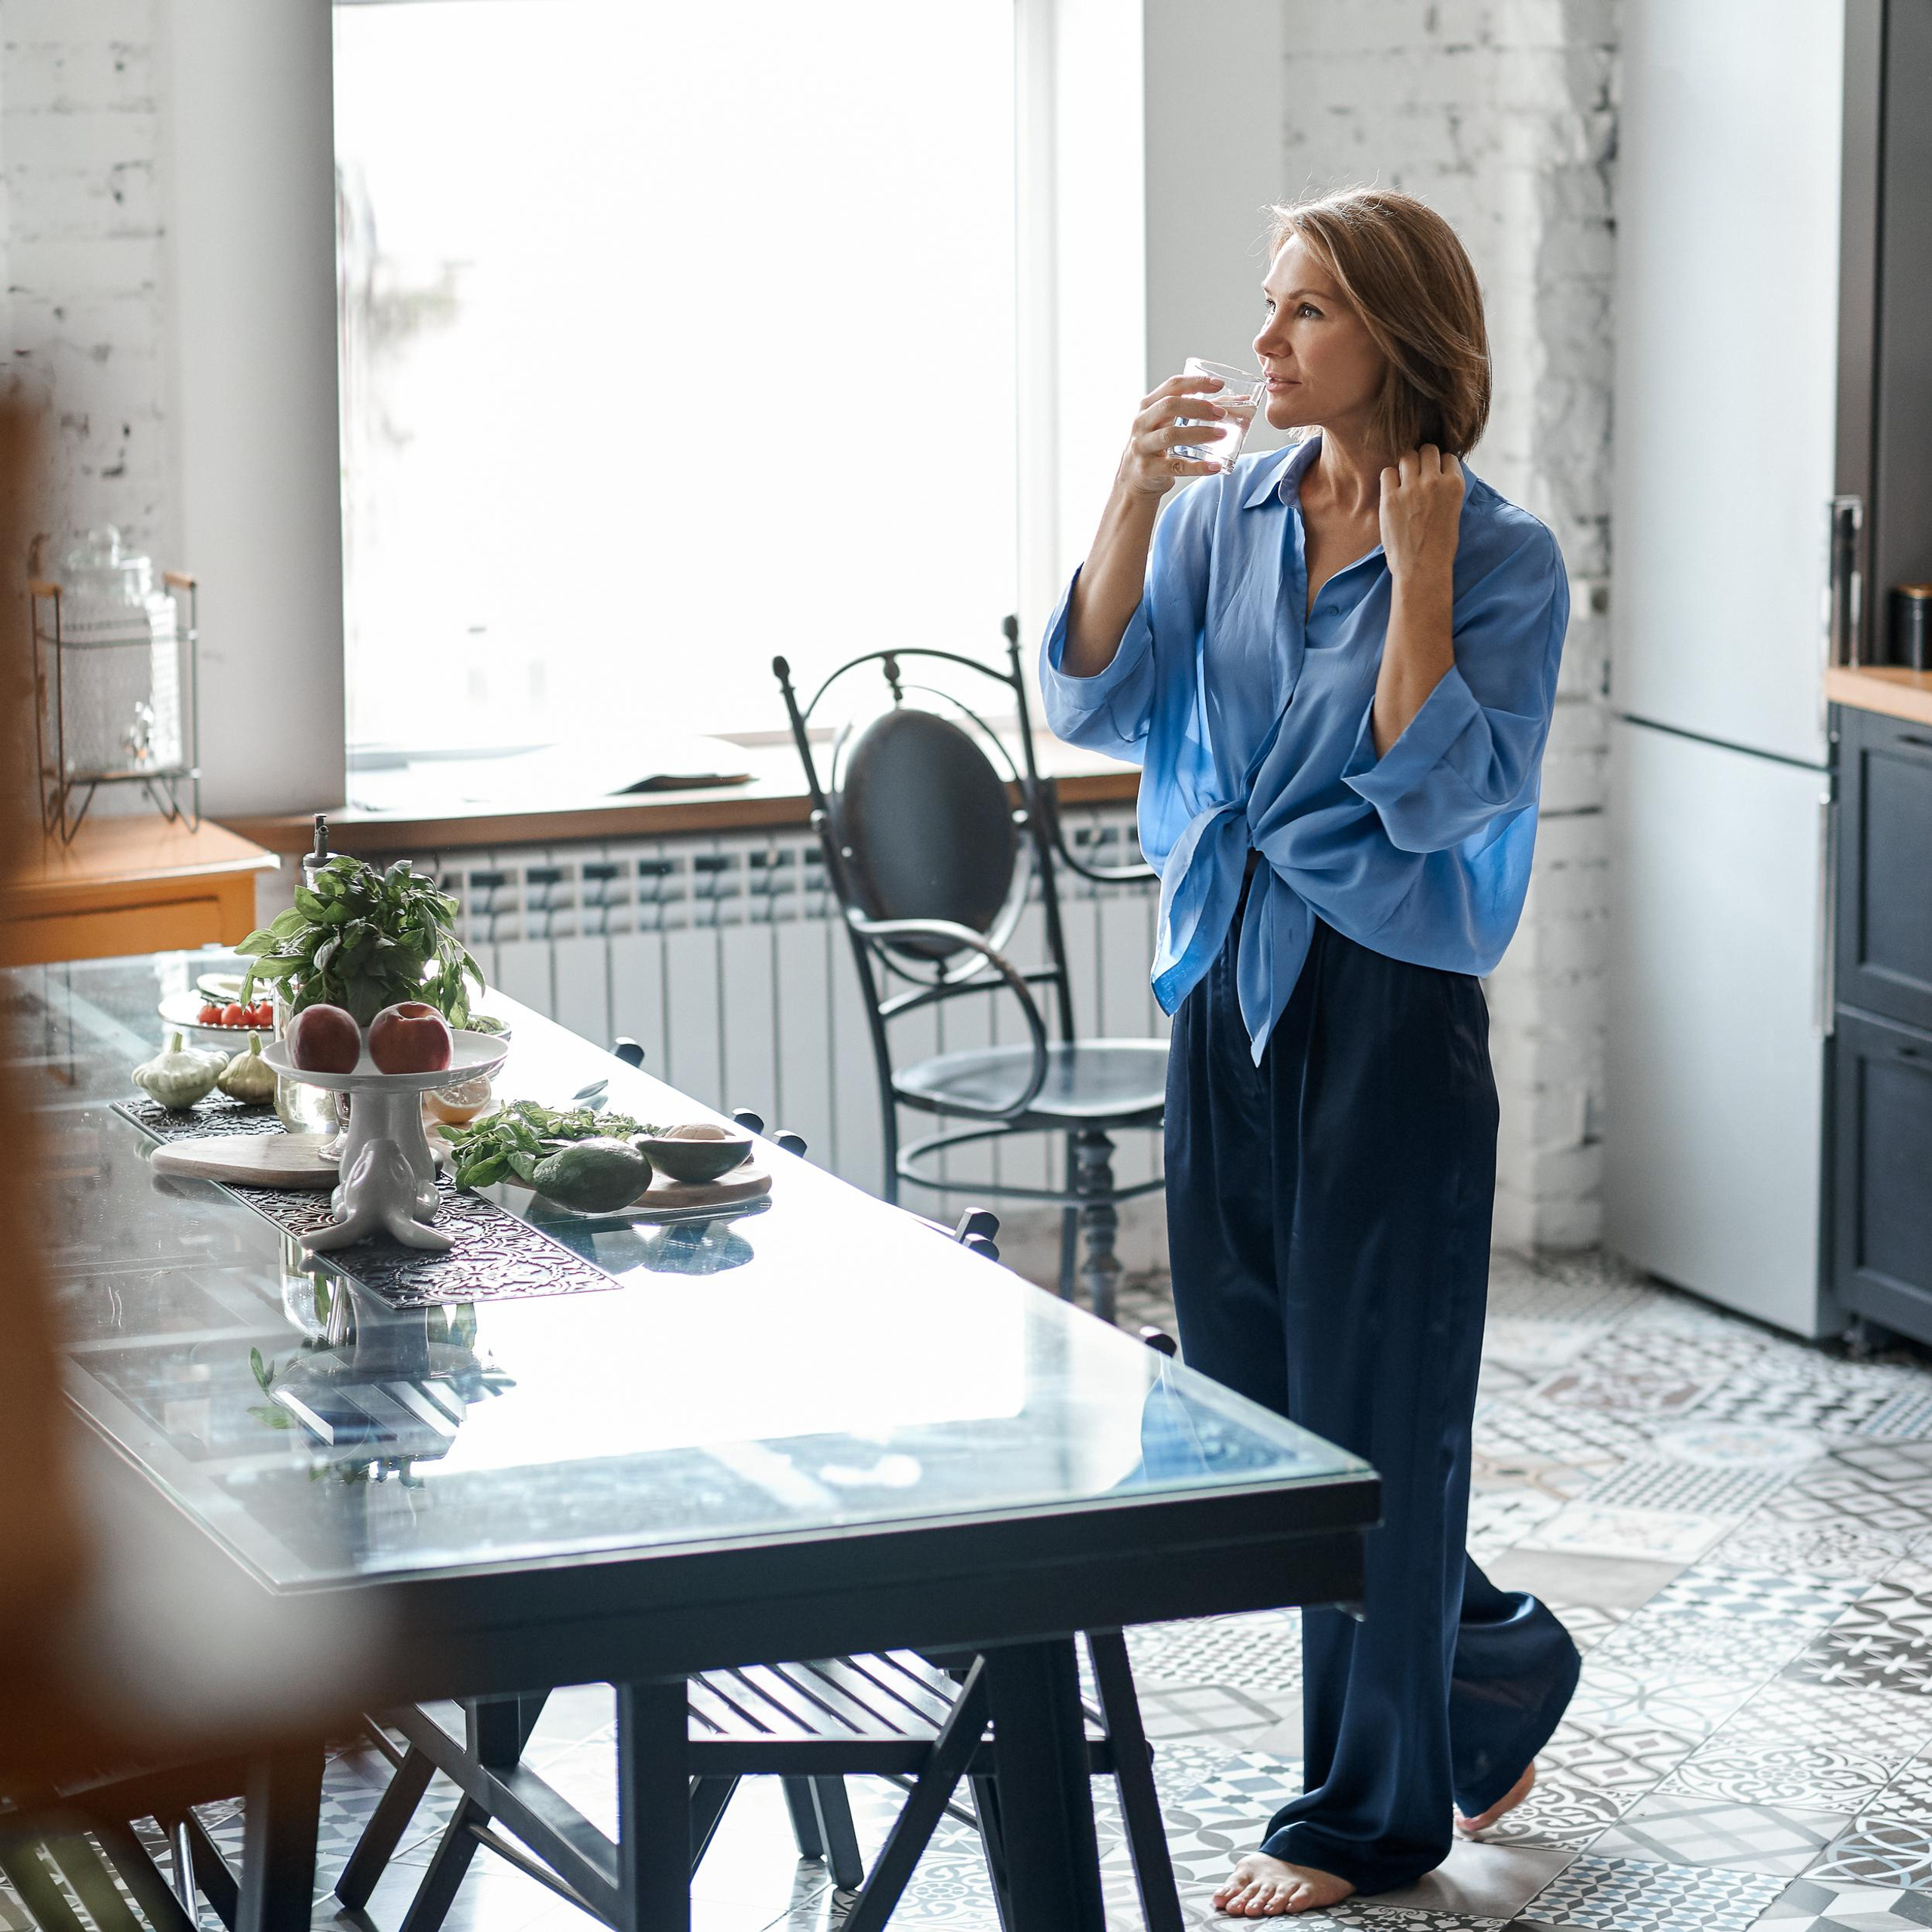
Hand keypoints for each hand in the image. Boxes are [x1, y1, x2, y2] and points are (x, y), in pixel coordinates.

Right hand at [1118, 374, 1231, 500]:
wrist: (1134, 481)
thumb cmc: (1158, 447)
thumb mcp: (1172, 425)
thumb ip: (1201, 412)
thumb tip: (1240, 401)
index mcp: (1148, 405)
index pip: (1172, 386)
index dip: (1196, 383)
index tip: (1219, 385)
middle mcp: (1142, 422)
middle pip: (1169, 406)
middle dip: (1198, 407)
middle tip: (1222, 414)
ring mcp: (1142, 446)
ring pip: (1171, 436)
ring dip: (1200, 433)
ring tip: (1223, 434)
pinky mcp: (1147, 469)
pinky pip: (1175, 467)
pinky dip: (1197, 467)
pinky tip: (1215, 466)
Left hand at [1378, 445, 1463, 583]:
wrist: (1422, 567)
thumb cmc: (1440, 544)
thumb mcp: (1454, 510)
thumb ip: (1446, 488)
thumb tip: (1438, 471)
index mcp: (1454, 484)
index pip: (1447, 456)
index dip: (1440, 464)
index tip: (1435, 473)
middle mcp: (1434, 482)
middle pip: (1427, 450)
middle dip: (1423, 458)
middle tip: (1418, 473)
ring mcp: (1411, 488)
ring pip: (1407, 456)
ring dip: (1406, 465)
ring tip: (1405, 480)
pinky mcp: (1390, 498)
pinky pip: (1388, 472)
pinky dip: (1390, 478)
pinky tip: (1393, 490)